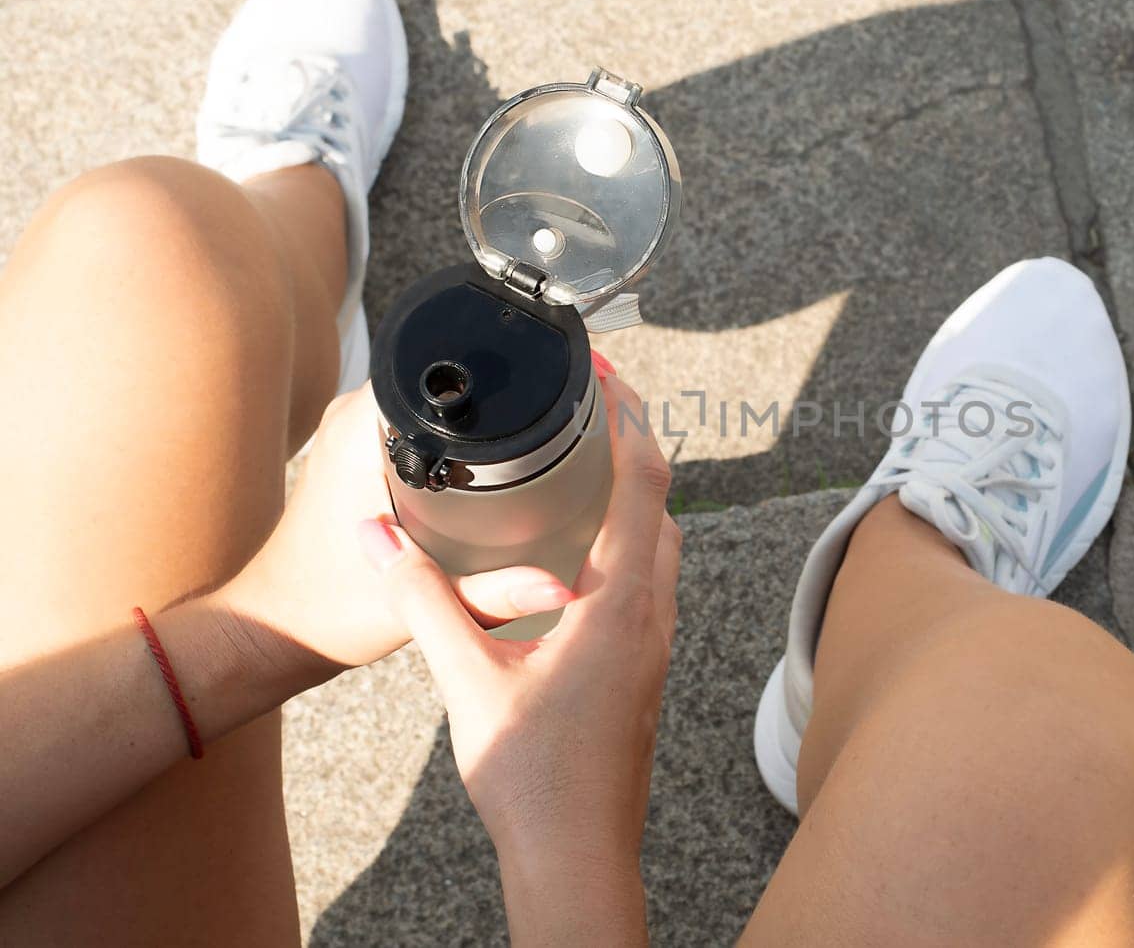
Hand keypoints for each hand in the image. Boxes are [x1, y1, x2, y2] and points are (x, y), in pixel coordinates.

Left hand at [232, 384, 576, 675]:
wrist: (279, 628)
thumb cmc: (331, 612)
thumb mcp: (424, 603)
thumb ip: (496, 594)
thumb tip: (561, 589)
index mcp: (363, 429)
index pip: (443, 367)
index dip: (500, 379)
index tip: (545, 405)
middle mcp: (353, 415)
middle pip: (444, 381)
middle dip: (496, 406)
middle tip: (545, 445)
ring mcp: (349, 427)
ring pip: (430, 402)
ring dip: (472, 424)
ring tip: (521, 458)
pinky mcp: (353, 446)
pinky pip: (414, 423)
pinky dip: (448, 442)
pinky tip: (478, 474)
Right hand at [362, 373, 678, 940]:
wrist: (578, 859)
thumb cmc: (533, 780)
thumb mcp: (466, 681)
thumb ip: (422, 602)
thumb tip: (376, 537)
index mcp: (621, 604)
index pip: (643, 482)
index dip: (629, 416)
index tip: (602, 371)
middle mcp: (652, 615)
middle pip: (660, 503)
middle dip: (632, 442)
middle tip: (589, 400)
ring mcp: (654, 644)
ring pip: (660, 544)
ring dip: (634, 492)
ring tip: (586, 461)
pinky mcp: (642, 668)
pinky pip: (648, 580)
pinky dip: (627, 538)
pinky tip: (582, 551)